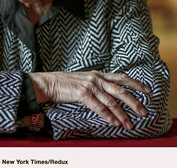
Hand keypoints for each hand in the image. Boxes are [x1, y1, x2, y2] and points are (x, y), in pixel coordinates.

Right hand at [29, 71, 150, 129]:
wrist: (49, 82)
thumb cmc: (66, 84)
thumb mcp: (85, 80)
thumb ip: (98, 85)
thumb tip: (110, 95)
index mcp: (99, 74)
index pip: (122, 77)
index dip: (136, 84)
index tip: (147, 91)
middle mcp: (97, 78)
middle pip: (121, 90)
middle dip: (134, 102)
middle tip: (144, 112)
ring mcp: (90, 85)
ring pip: (112, 101)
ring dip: (122, 114)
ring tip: (129, 124)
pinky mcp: (82, 93)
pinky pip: (99, 107)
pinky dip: (108, 116)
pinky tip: (114, 123)